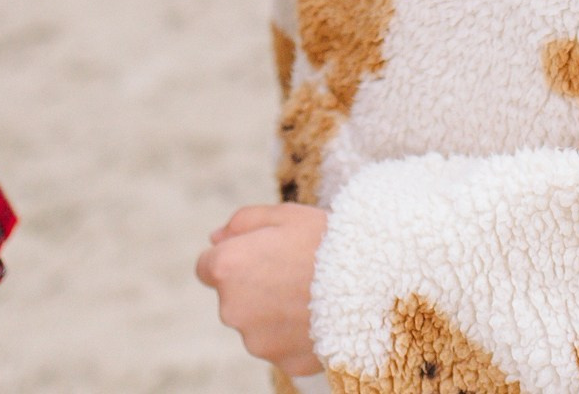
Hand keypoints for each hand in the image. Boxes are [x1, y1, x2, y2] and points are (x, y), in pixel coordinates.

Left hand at [195, 203, 327, 376]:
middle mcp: (232, 309)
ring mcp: (257, 341)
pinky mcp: (282, 362)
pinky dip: (294, 333)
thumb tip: (215, 238)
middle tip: (295, 271)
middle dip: (255, 285)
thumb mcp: (283, 215)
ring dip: (274, 311)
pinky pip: (282, 345)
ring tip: (313, 293)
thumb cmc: (327, 242)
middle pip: (234, 297)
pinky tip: (321, 315)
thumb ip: (242, 222)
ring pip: (257, 324)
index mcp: (227, 267)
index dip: (236, 257)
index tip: (263, 254)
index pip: (207, 267)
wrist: (371, 284)